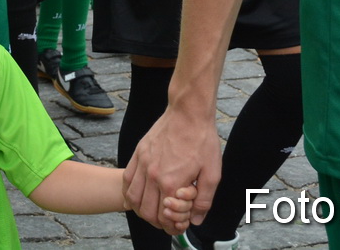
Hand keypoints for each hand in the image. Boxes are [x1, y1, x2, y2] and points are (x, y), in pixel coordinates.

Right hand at [124, 103, 221, 233]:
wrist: (188, 113)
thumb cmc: (202, 140)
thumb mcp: (212, 174)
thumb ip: (204, 200)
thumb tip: (195, 219)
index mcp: (171, 183)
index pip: (163, 217)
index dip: (171, 226)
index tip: (179, 223)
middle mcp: (152, 175)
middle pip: (146, 211)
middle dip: (156, 221)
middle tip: (166, 219)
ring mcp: (143, 163)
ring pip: (132, 198)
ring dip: (141, 209)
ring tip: (152, 209)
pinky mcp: (138, 153)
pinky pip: (126, 179)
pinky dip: (129, 192)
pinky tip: (138, 194)